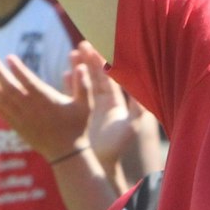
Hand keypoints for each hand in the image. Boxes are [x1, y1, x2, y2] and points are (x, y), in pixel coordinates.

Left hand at [0, 52, 91, 162]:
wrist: (65, 153)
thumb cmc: (77, 126)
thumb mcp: (86, 106)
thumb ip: (84, 85)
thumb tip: (82, 66)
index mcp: (48, 102)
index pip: (30, 83)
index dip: (18, 70)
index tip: (9, 58)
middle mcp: (32, 110)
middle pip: (11, 88)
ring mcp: (22, 118)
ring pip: (2, 99)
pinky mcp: (17, 126)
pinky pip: (1, 111)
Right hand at [72, 42, 140, 171]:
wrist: (101, 164)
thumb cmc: (118, 146)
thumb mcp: (131, 125)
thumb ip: (139, 107)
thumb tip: (144, 88)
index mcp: (115, 101)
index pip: (110, 77)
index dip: (105, 63)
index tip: (101, 48)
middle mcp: (102, 102)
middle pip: (95, 76)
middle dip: (89, 60)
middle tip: (82, 45)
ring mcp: (89, 106)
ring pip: (83, 82)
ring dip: (78, 68)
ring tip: (71, 54)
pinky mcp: (78, 113)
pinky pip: (73, 95)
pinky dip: (70, 84)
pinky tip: (65, 74)